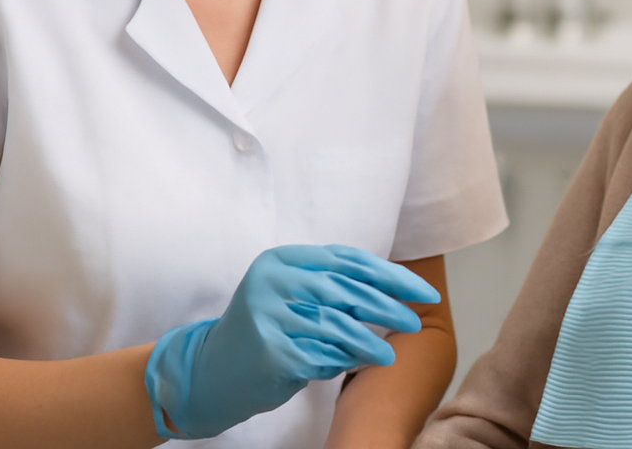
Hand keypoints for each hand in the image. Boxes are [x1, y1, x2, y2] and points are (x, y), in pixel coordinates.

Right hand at [144, 244, 440, 439]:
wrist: (210, 370)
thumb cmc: (266, 327)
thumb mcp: (293, 293)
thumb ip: (334, 283)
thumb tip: (398, 285)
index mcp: (282, 260)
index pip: (347, 260)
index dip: (390, 274)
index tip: (422, 291)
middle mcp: (273, 282)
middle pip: (345, 289)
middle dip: (387, 305)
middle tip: (415, 320)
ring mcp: (270, 316)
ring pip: (336, 325)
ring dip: (369, 341)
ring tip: (390, 354)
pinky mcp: (272, 352)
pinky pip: (321, 356)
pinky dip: (343, 361)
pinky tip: (355, 364)